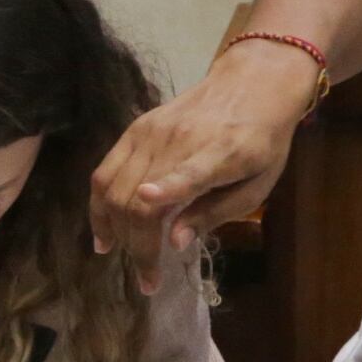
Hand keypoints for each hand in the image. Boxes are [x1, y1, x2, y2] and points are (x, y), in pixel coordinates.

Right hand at [85, 48, 317, 291]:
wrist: (252, 83)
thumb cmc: (263, 141)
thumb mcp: (258, 184)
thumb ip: (216, 213)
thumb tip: (174, 242)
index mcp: (222, 154)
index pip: (189, 171)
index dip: (166, 188)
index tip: (147, 202)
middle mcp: (180, 140)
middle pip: (139, 198)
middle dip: (137, 246)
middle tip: (146, 279)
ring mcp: (152, 132)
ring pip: (114, 187)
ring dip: (111, 227)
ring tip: (115, 254)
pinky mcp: (136, 128)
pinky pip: (105, 170)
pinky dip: (98, 202)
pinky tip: (103, 226)